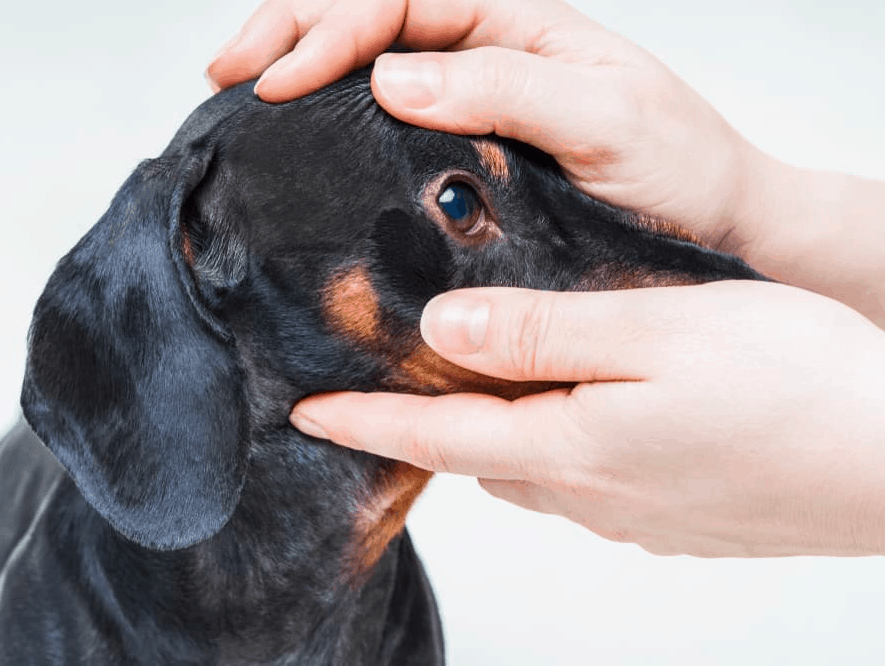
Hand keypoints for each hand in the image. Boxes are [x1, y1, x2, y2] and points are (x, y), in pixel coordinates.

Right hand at [207, 0, 766, 254]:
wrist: (717, 223)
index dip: (330, 31)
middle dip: (291, 29)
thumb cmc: (678, 167)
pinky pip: (386, 120)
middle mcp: (486, 51)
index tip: (276, 80)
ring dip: (300, 62)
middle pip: (369, 14)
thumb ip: (506, 87)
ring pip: (368, 61)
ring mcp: (471, 99)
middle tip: (226, 70)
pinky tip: (298, 131)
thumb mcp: (605, 119)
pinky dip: (333, 118)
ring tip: (239, 86)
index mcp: (517, 23)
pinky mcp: (465, 149)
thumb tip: (392, 76)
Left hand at [289, 282, 884, 556]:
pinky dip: (556, 448)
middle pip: (478, 458)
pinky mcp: (676, 519)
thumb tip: (442, 334)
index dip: (364, 424)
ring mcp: (635, 515)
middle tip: (390, 389)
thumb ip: (541, 333)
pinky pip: (586, 483)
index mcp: (571, 445)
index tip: (305, 415)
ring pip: (533, 470)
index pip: (436, 438)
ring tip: (481, 392)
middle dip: (425, 429)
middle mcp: (591, 493)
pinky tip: (580, 417)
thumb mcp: (656, 331)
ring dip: (494, 436)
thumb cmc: (792, 385)